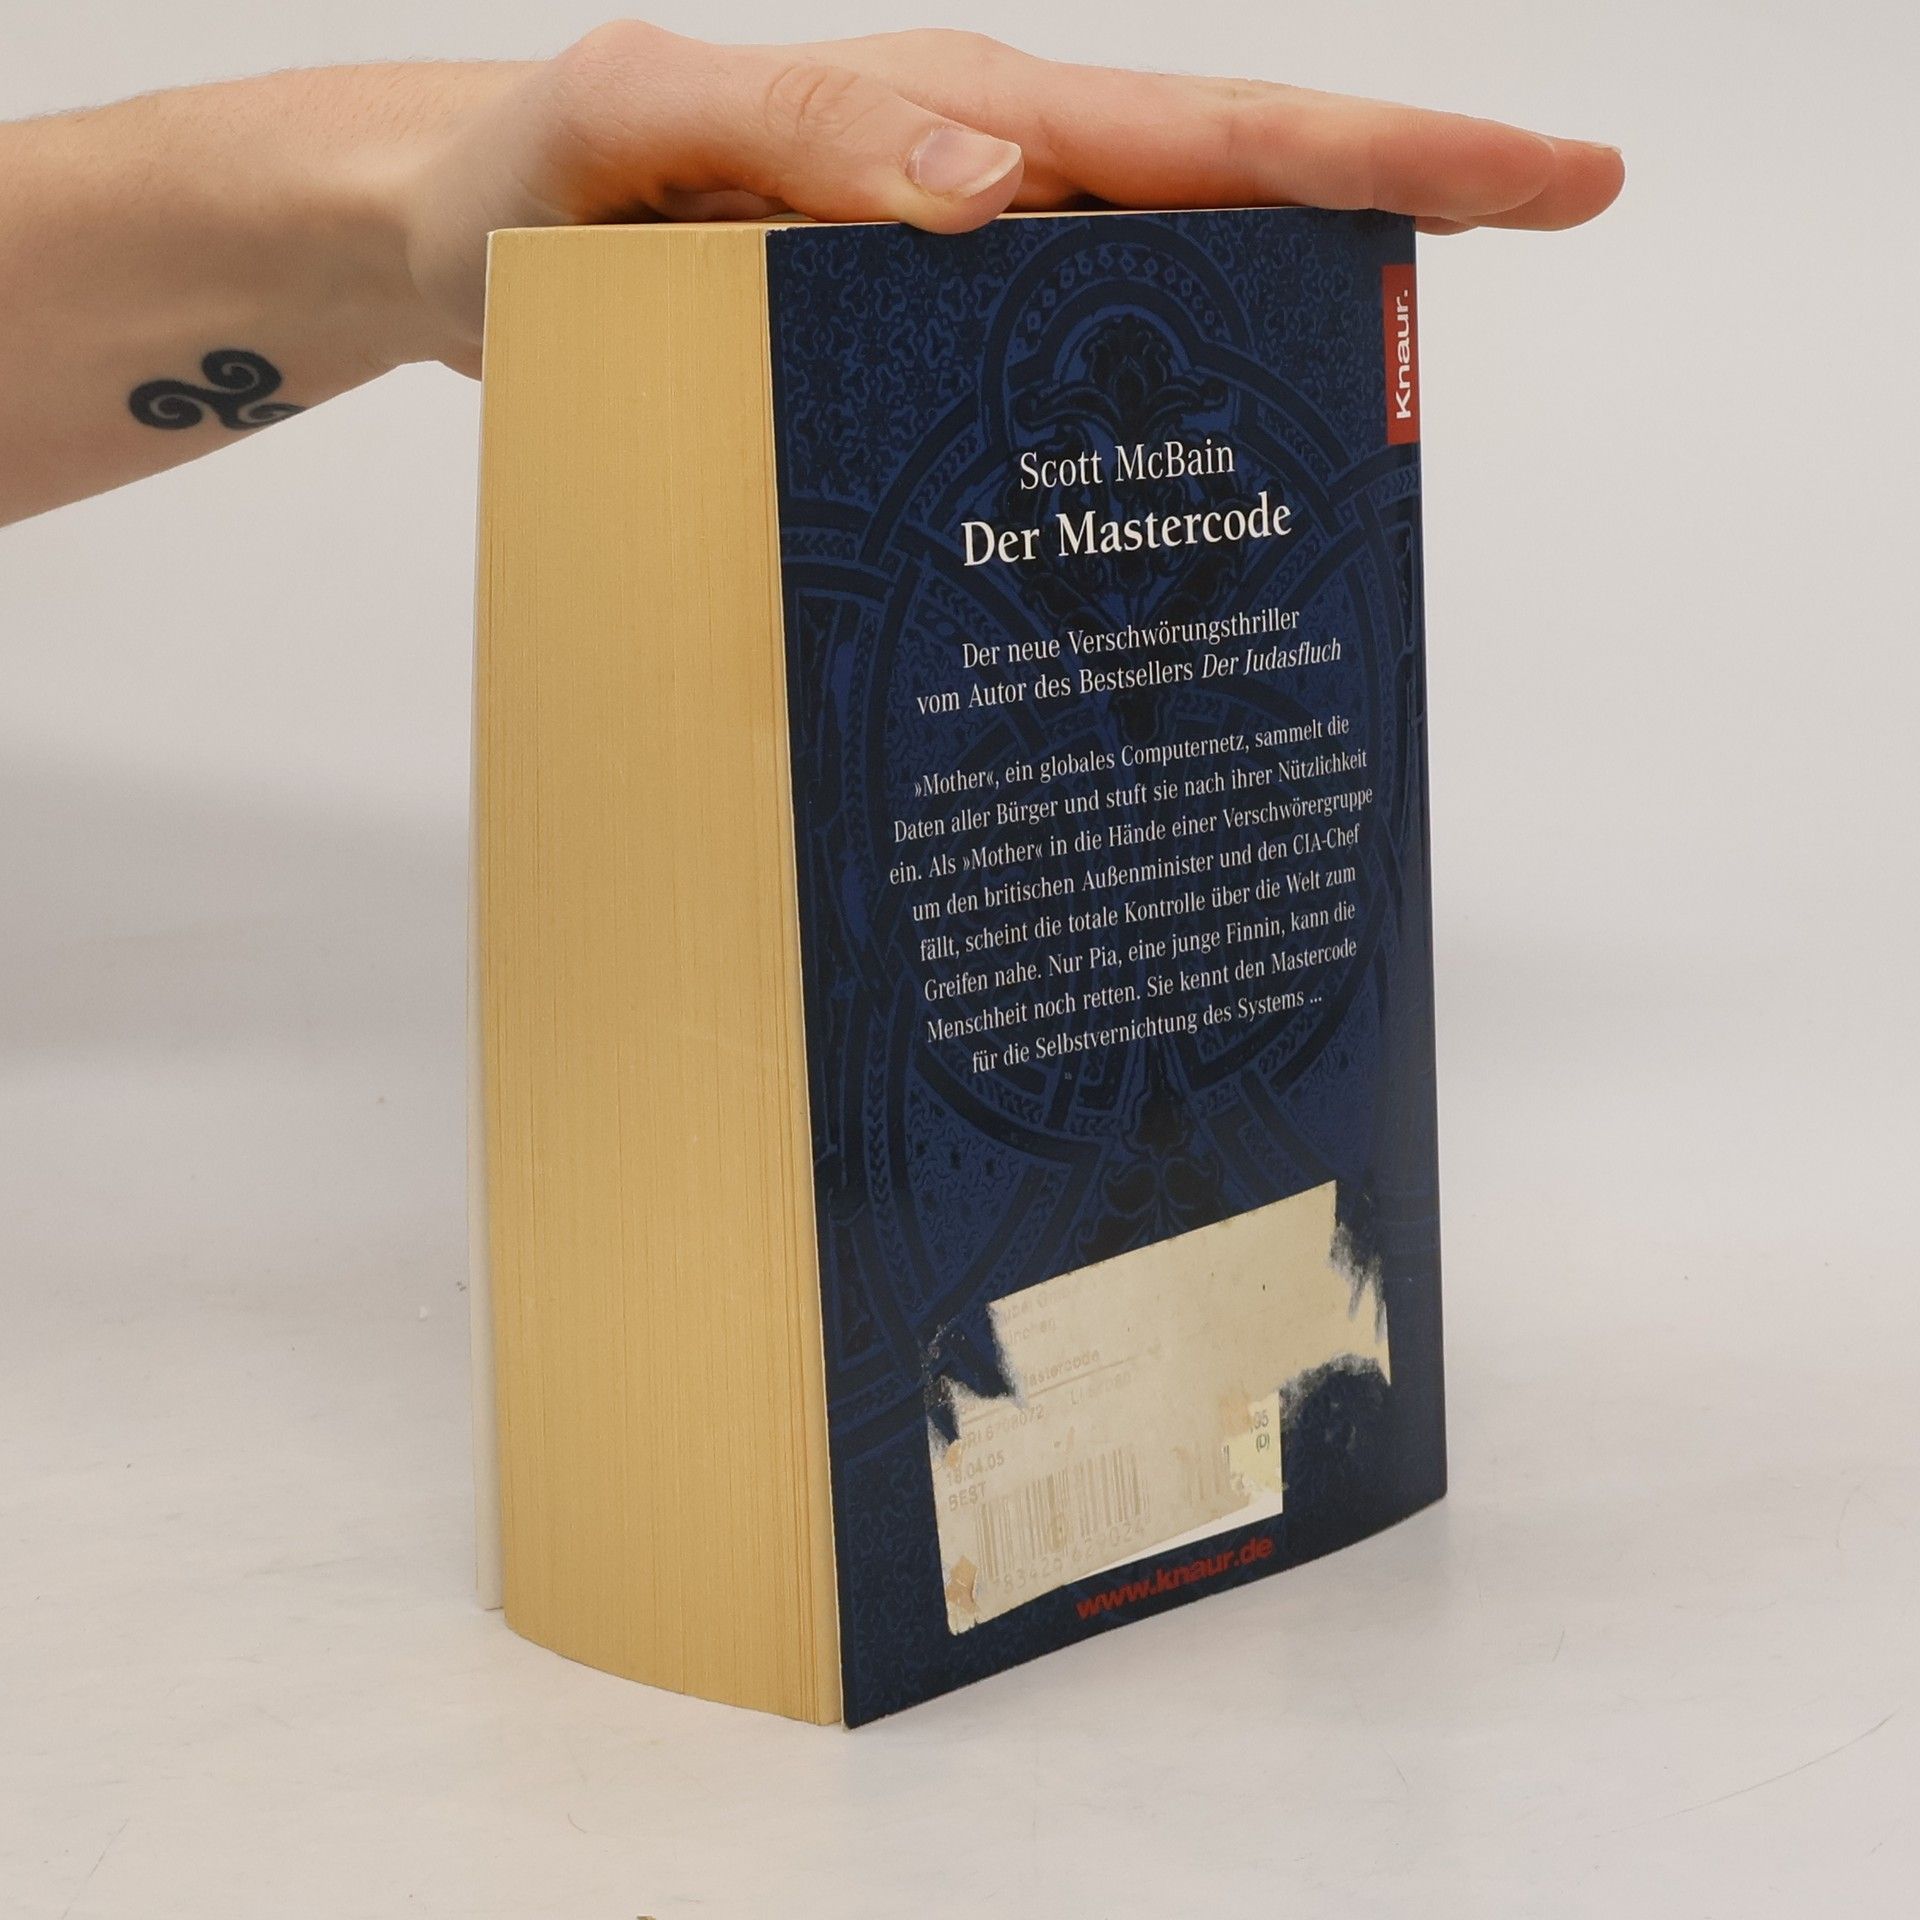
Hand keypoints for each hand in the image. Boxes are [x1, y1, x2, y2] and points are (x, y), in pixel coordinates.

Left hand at [403, 24, 1623, 372]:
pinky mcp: (919, 371)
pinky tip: (1181, 514)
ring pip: (1166, 308)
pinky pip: (1061, 390)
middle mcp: (990, 201)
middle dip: (1405, 212)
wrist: (457, 249)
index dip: (1391, 148)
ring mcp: (964, 292)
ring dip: (1288, 351)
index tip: (1553, 174)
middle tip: (1561, 226)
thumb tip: (1000, 182)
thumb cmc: (532, 178)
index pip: (1214, 132)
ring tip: (1396, 444)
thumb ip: (804, 123)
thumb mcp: (638, 115)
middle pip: (1235, 203)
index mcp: (965, 122)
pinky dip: (1144, 434)